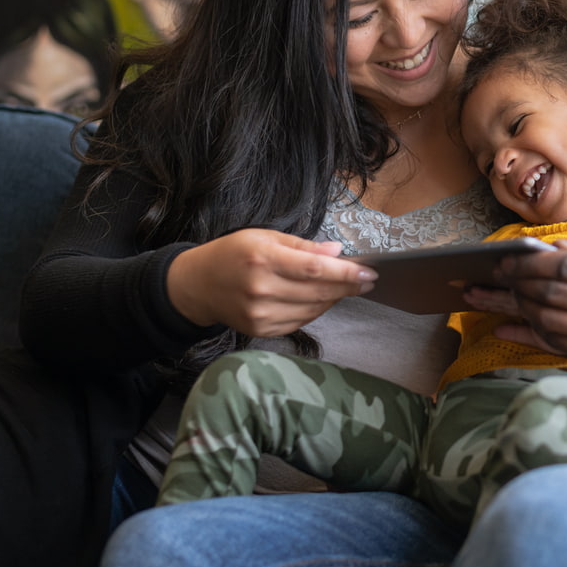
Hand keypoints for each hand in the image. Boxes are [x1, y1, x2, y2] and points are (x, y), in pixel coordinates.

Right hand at [166, 228, 376, 335]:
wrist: (197, 285)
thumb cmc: (233, 254)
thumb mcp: (265, 237)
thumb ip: (303, 247)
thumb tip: (336, 252)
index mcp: (263, 260)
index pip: (315, 270)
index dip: (345, 273)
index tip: (369, 272)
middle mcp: (261, 290)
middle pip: (318, 291)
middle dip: (348, 287)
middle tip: (367, 280)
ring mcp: (260, 314)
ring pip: (313, 309)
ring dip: (335, 298)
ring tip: (346, 287)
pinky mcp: (260, 330)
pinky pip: (300, 321)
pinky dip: (316, 309)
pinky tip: (323, 298)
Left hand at [482, 231, 566, 388]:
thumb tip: (552, 247)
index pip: (564, 265)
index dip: (527, 262)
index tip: (505, 258)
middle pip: (550, 292)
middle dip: (513, 283)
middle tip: (491, 276)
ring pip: (547, 319)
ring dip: (514, 307)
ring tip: (492, 297)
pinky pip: (554, 345)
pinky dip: (525, 335)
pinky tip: (503, 326)